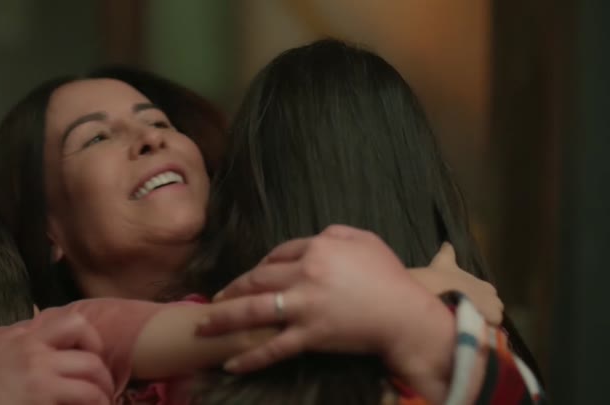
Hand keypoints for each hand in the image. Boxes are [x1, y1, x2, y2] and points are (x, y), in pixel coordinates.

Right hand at [0, 312, 113, 404]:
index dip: (90, 340)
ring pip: (92, 375)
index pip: (71, 323)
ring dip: (103, 393)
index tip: (93, 356)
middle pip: (88, 345)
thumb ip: (15, 344)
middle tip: (105, 387)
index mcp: (20, 338)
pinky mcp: (40, 396)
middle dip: (104, 371)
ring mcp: (38, 373)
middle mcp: (33, 350)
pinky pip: (83, 398)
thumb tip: (34, 337)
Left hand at [196, 225, 454, 403]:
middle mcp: (305, 274)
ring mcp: (305, 306)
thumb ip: (336, 232)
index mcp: (318, 248)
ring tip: (204, 325)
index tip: (252, 274)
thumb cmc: (389, 276)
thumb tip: (316, 237)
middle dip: (232, 288)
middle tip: (215, 298)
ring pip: (254, 310)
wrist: (405, 314)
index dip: (260, 264)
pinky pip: (273, 347)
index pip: (277, 253)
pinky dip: (250, 357)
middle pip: (258, 278)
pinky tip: (231, 364)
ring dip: (224, 318)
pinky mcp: (309, 335)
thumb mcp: (365, 240)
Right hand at [410, 243, 503, 324]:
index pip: (489, 296)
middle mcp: (493, 298)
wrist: (441, 291)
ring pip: (492, 321)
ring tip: (468, 326)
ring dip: (483, 323)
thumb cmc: (443, 276)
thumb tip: (447, 242)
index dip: (480, 299)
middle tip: (467, 314)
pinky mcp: (489, 322)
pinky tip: (468, 332)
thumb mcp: (444, 261)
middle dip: (484, 312)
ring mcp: (492, 311)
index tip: (469, 302)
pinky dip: (482, 332)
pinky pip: (489, 331)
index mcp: (485, 286)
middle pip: (493, 309)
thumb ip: (447, 252)